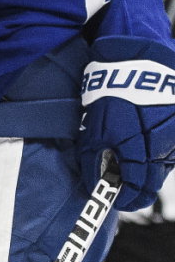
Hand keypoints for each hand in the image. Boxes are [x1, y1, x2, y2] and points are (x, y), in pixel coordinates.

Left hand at [79, 36, 174, 211]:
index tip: (115, 202)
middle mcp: (161, 147)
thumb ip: (95, 156)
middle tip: (123, 193)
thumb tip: (96, 181)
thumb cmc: (111, 89)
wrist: (140, 59)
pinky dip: (158, 155)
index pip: (134, 188)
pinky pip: (171, 151)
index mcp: (137, 149)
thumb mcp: (95, 124)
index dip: (124, 199)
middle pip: (152, 182)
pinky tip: (146, 149)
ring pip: (163, 167)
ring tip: (132, 170)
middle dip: (136, 190)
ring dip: (148, 172)